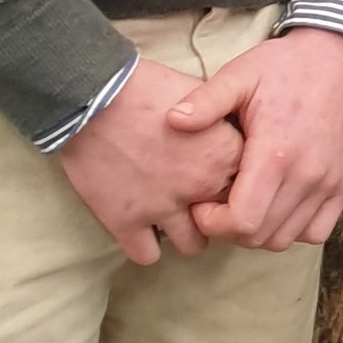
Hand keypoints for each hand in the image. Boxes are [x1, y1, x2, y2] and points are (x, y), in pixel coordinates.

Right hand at [59, 57, 245, 265]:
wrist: (93, 94)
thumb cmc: (146, 87)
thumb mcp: (200, 95)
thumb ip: (221, 123)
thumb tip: (233, 135)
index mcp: (226, 154)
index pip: (250, 188)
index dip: (234, 183)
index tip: (218, 176)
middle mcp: (202, 186)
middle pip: (227, 220)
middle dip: (214, 212)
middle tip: (195, 197)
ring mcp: (164, 207)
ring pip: (194, 246)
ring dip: (184, 232)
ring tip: (170, 214)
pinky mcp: (126, 221)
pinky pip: (147, 256)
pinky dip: (144, 245)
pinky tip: (139, 227)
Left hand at [168, 26, 342, 252]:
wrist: (338, 56)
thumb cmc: (285, 66)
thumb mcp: (240, 75)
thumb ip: (205, 101)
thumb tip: (172, 120)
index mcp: (275, 154)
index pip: (241, 222)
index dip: (212, 223)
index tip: (199, 203)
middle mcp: (306, 176)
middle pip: (259, 237)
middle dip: (228, 229)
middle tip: (216, 203)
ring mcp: (328, 184)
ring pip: (285, 239)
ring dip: (258, 231)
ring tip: (244, 203)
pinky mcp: (342, 185)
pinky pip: (316, 231)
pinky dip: (293, 229)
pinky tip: (276, 205)